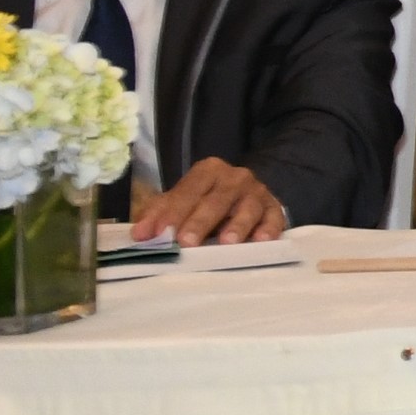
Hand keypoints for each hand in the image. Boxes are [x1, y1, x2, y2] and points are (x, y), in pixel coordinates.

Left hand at [138, 158, 290, 244]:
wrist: (247, 196)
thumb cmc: (207, 202)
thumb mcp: (182, 202)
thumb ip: (159, 215)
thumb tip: (140, 235)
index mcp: (207, 171)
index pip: (188, 191)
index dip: (171, 213)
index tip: (157, 233)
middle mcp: (234, 177)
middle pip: (216, 200)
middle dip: (200, 221)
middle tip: (186, 242)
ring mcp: (257, 192)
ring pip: (247, 208)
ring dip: (237, 225)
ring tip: (226, 242)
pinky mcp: (275, 209)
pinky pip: (273, 219)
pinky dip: (268, 229)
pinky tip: (261, 240)